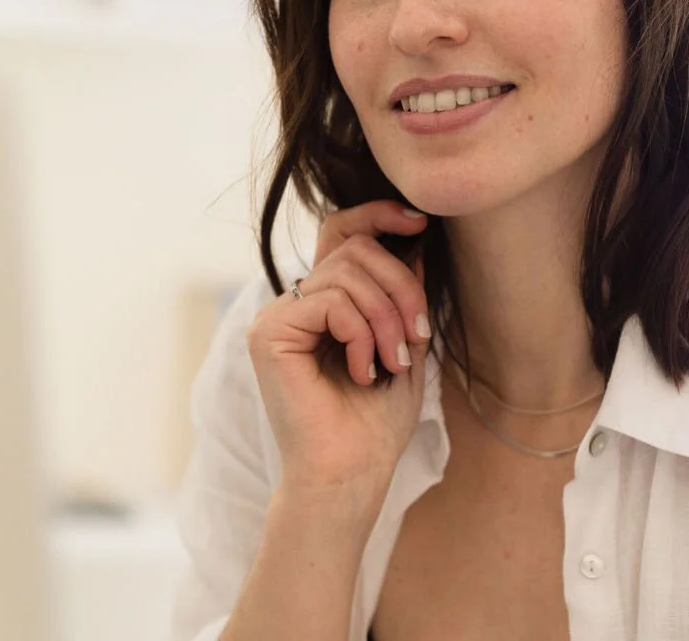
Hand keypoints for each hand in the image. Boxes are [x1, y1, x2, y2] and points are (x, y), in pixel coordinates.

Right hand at [246, 200, 431, 499]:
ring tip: (393, 361)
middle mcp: (295, 302)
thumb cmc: (377, 419)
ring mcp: (277, 316)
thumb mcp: (404, 342)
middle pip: (356, 248)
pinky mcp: (269, 333)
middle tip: (419, 333)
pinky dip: (361, 333)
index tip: (419, 222)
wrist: (352, 475)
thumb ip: (402, 292)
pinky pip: (331, 300)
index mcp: (324, 301)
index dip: (378, 215)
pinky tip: (363, 371)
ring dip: (388, 317)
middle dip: (401, 285)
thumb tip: (415, 239)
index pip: (343, 231)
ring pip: (348, 273)